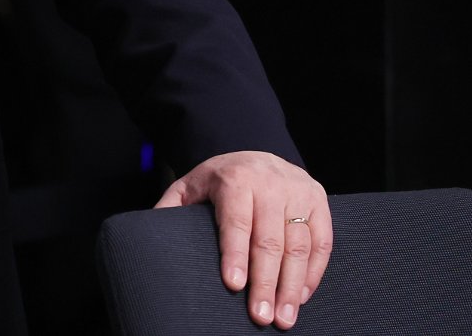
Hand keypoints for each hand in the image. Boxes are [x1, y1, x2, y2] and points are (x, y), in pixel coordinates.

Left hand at [155, 150, 330, 329]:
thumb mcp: (191, 185)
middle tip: (260, 316)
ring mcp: (299, 192)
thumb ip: (171, 207)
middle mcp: (270, 184)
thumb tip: (149, 234)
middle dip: (265, 282)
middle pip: (270, 240)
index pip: (236, 222)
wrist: (257, 153)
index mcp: (235, 179)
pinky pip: (322, 243)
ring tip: (284, 318)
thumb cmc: (220, 179)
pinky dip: (313, 273)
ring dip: (292, 286)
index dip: (235, 255)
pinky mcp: (320, 202)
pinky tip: (300, 297)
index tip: (234, 285)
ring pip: (299, 246)